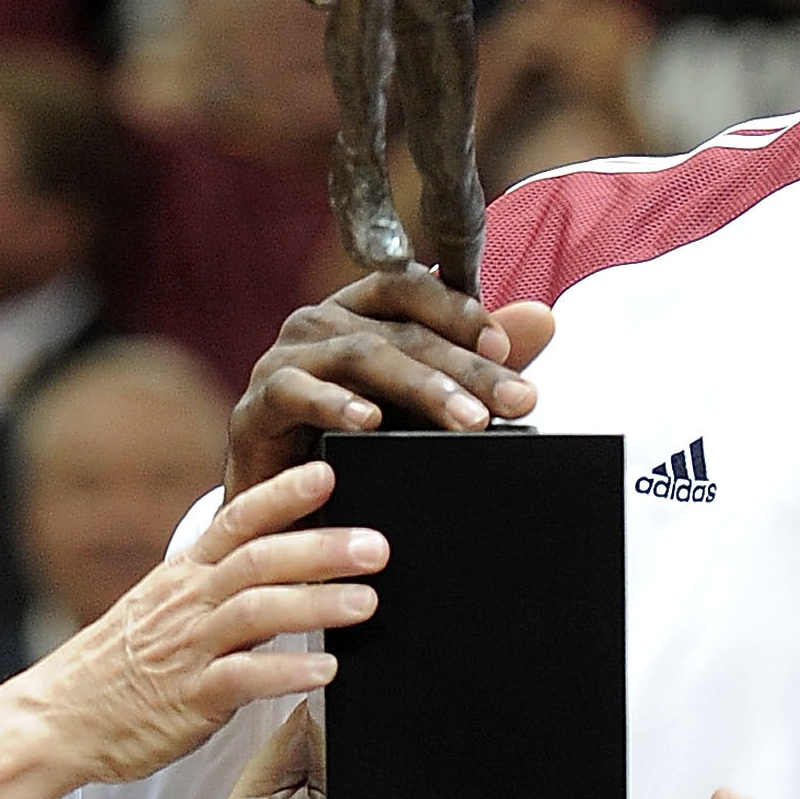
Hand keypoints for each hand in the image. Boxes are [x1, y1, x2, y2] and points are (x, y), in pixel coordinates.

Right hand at [0, 461, 383, 798]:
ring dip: (316, 604)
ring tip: (367, 603)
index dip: (281, 494)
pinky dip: (287, 673)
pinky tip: (327, 671)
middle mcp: (187, 603)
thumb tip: (290, 567)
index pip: (235, 520)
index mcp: (183, 576)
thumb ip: (222, 587)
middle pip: (258, 560)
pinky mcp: (189, 698)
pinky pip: (243, 679)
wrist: (58, 718)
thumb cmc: (122, 666)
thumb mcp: (166, 609)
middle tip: (377, 545)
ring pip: (256, 613)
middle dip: (321, 548)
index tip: (327, 473)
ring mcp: (188, 649)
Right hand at [227, 267, 556, 495]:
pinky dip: (334, 404)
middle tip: (516, 401)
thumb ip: (477, 363)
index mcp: (358, 310)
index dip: (459, 310)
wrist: (284, 511)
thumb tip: (544, 318)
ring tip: (469, 421)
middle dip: (465, 366)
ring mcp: (282, 358)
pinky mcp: (255, 403)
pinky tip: (370, 422)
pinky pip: (295, 391)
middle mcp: (319, 322)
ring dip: (421, 387)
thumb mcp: (424, 405)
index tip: (507, 347)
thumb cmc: (353, 447)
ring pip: (359, 354)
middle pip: (399, 328)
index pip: (411, 287)